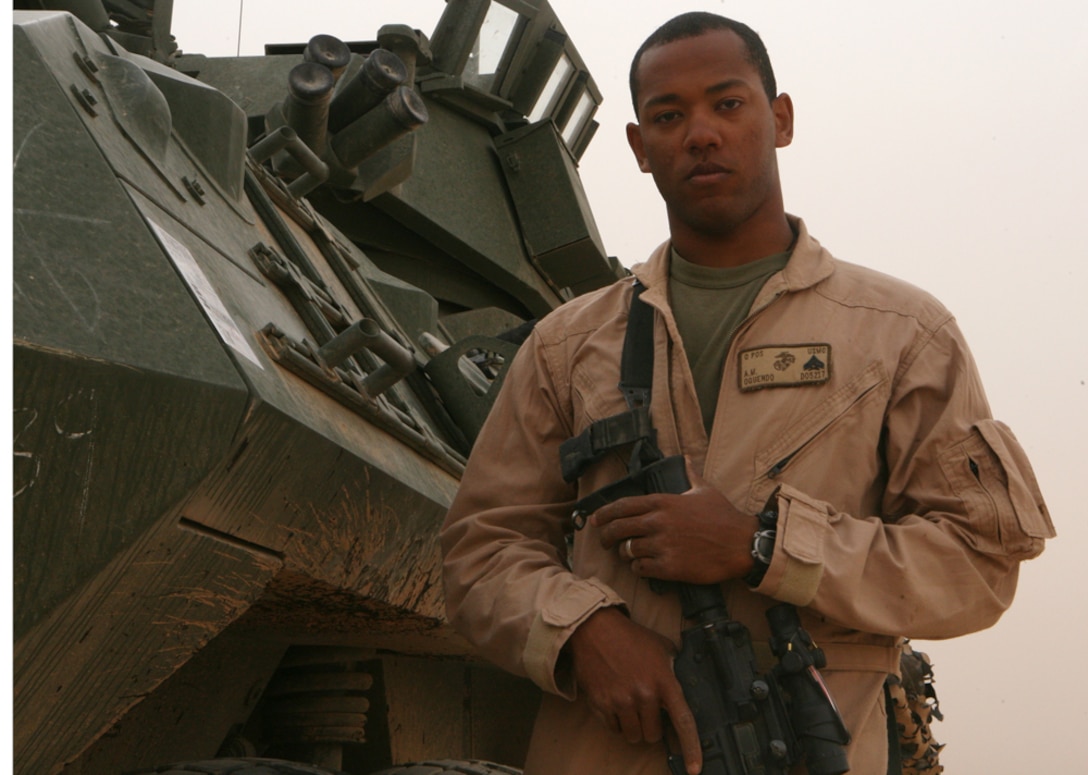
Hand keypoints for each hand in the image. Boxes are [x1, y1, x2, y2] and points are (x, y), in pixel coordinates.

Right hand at [568, 607, 701, 774]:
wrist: (596, 629)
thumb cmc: (630, 637)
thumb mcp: (662, 647)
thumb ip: (674, 669)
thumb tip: (683, 686)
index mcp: (663, 680)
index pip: (682, 721)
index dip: (691, 747)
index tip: (694, 767)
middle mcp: (643, 694)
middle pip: (653, 734)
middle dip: (651, 725)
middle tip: (645, 708)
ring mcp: (620, 701)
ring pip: (633, 736)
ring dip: (633, 726)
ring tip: (630, 704)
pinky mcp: (601, 704)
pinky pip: (613, 729)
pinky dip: (615, 721)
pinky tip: (615, 701)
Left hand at [590, 463, 756, 583]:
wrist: (742, 544)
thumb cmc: (724, 516)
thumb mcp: (704, 490)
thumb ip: (690, 474)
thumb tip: (686, 458)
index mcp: (662, 502)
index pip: (622, 506)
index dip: (603, 514)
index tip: (594, 519)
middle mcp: (658, 522)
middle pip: (617, 528)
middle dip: (605, 536)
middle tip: (603, 542)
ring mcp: (662, 545)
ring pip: (627, 550)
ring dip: (624, 554)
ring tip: (628, 555)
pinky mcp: (669, 567)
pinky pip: (641, 569)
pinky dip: (638, 569)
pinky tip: (643, 567)